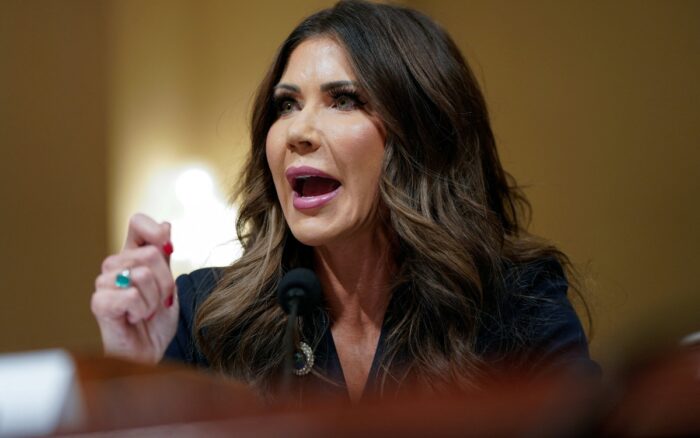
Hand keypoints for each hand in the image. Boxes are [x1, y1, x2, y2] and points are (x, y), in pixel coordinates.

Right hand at [90, 213, 178, 363]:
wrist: (149, 353)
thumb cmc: (156, 321)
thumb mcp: (168, 284)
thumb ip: (164, 256)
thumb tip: (165, 225)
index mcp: (132, 255)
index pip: (137, 222)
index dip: (154, 230)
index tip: (167, 247)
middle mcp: (114, 265)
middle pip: (150, 254)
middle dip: (165, 282)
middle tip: (158, 301)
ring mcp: (104, 283)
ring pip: (142, 275)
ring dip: (153, 299)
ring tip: (144, 312)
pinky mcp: (99, 303)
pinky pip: (131, 295)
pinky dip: (141, 310)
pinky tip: (133, 319)